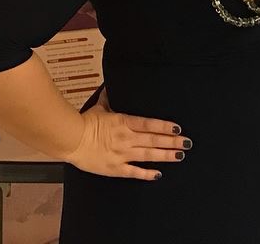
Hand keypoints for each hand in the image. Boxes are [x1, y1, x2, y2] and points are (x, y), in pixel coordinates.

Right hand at [65, 103, 189, 180]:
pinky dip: (147, 173)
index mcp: (124, 122)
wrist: (71, 139)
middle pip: (154, 139)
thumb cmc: (84, 122)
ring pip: (148, 155)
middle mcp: (126, 138)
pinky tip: (158, 173)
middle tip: (187, 143)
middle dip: (172, 142)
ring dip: (165, 155)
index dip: (165, 126)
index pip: (149, 124)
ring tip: (180, 156)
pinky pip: (134, 172)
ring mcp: (122, 154)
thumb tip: (110, 86)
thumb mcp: (100, 108)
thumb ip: (109, 98)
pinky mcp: (115, 168)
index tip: (178, 128)